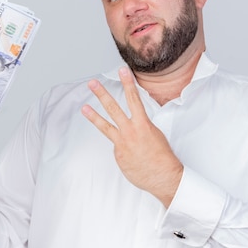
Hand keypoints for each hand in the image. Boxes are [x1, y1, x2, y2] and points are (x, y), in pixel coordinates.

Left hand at [81, 67, 182, 206]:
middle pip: (113, 108)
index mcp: (142, 124)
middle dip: (102, 94)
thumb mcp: (155, 134)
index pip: (133, 98)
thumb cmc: (163, 156)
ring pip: (105, 126)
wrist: (162, 176)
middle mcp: (129, 131)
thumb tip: (133, 125)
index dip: (128, 83)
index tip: (122, 71)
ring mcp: (121, 143)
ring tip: (84, 108)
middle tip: (92, 83)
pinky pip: (118, 147)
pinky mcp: (117, 155)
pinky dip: (124, 149)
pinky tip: (132, 155)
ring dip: (93, 116)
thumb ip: (142, 126)